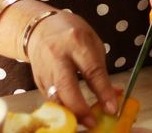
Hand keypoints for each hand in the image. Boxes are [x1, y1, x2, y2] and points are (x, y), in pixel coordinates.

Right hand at [26, 10, 117, 127]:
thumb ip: (101, 70)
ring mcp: (44, 69)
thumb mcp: (92, 43)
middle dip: (80, 108)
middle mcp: (58, 56)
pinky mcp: (37, 81)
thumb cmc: (72, 34)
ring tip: (84, 123)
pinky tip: (73, 116)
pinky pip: (50, 99)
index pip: (91, 70)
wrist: (40, 28)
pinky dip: (62, 110)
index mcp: (77, 42)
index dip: (103, 91)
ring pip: (54, 97)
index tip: (112, 109)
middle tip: (93, 123)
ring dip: (70, 113)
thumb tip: (115, 95)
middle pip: (66, 86)